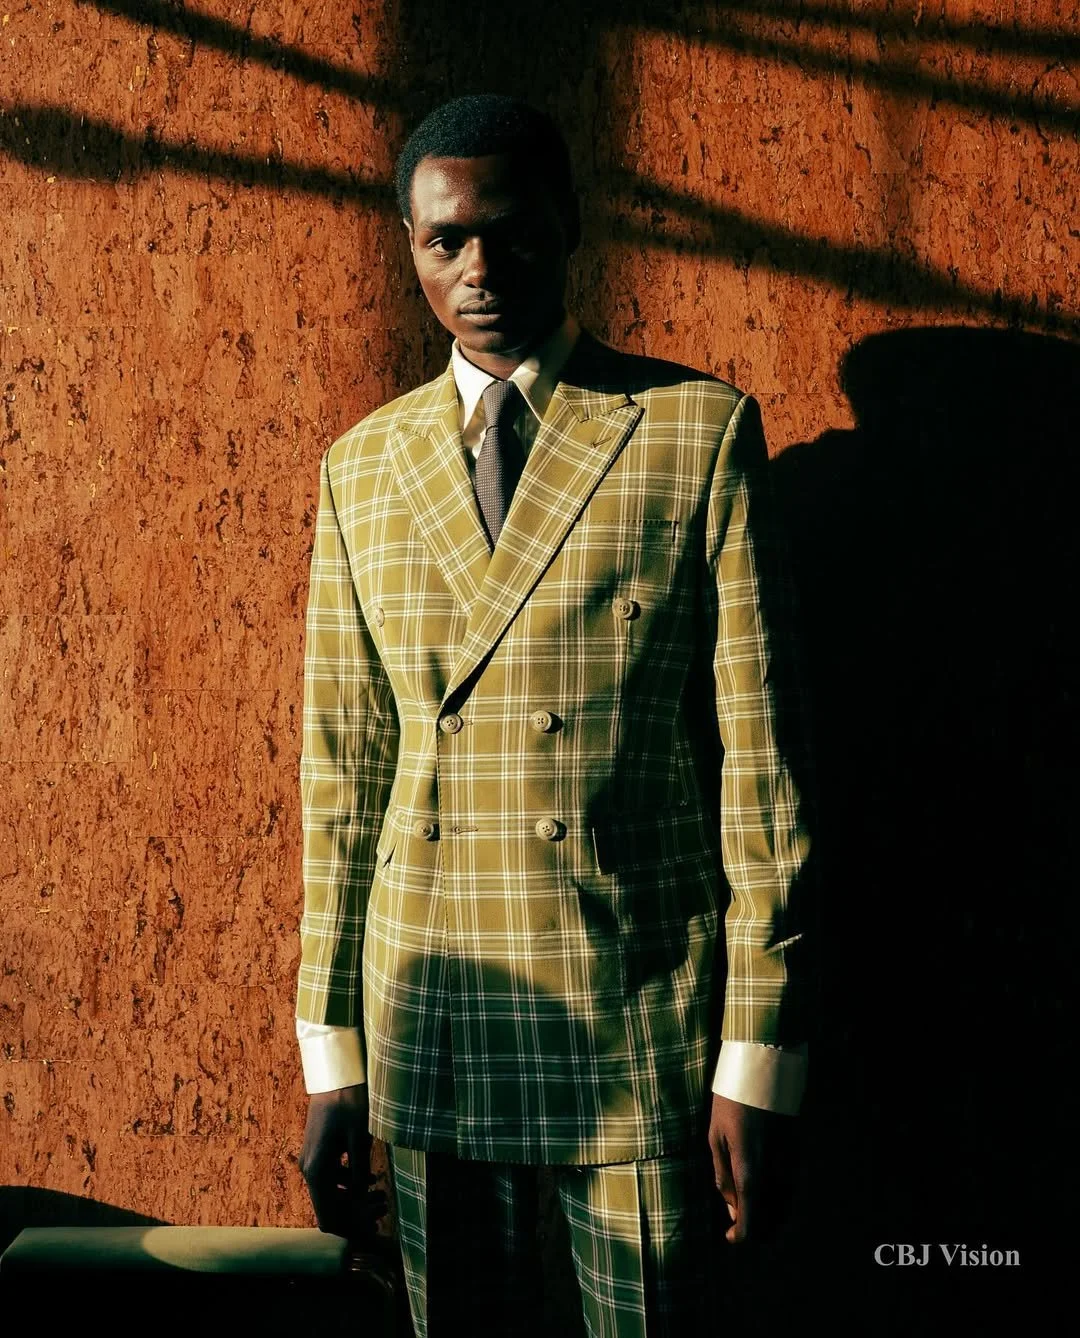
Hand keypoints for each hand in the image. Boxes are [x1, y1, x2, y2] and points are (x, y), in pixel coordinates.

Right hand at [299, 1084, 386, 1239]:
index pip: (327, 1217)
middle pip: (330, 1207)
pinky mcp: (318, 1151)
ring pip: (331, 1193)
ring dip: (354, 1198)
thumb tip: (361, 1198)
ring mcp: (311, 1160)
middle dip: (356, 1212)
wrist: (335, 1075)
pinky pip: (331, 1178)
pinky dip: (349, 1183)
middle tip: (384, 1204)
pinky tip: (370, 1177)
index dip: (350, 1226)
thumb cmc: (349, 1102)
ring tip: (381, 1192)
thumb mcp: (360, 1139)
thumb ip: (359, 1172)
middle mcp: (309, 1169)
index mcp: (317, 1170)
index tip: (373, 1222)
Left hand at [708, 1093, 797, 1243]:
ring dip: (767, 1217)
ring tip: (748, 1211)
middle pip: (771, 1218)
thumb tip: (731, 1208)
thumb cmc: (731, 1101)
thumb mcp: (715, 1136)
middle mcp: (774, 1170)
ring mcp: (789, 1162)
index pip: (750, 1215)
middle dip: (754, 1228)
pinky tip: (764, 1196)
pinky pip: (790, 1189)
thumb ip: (723, 1175)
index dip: (741, 1234)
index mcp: (748, 1165)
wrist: (765, 1070)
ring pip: (784, 1207)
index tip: (731, 1238)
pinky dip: (778, 1201)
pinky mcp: (797, 1153)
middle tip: (736, 1226)